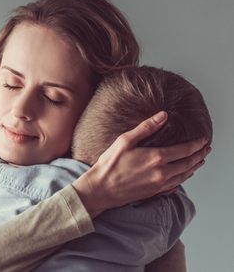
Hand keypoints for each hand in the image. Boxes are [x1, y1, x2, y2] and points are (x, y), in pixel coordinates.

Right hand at [72, 111, 209, 218]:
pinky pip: (175, 186)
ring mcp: (159, 184)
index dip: (197, 144)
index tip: (204, 139)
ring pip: (184, 176)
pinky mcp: (154, 193)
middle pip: (188, 163)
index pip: (185, 150)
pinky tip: (184, 176)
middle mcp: (162, 172)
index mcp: (156, 157)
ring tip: (199, 161)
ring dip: (194, 167)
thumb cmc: (110, 164)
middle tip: (206, 149)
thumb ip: (146, 128)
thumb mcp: (124, 141)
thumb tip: (163, 115)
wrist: (101, 189)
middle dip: (200, 155)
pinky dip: (184, 179)